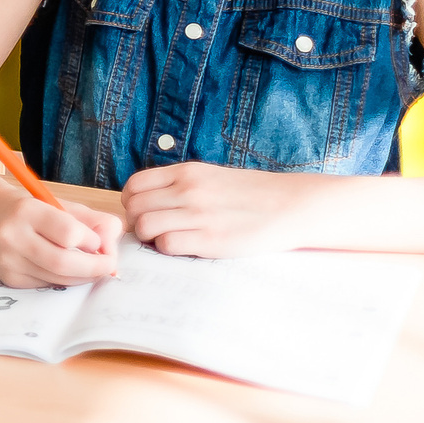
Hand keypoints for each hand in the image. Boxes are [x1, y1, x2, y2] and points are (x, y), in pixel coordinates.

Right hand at [0, 190, 123, 288]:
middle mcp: (12, 236)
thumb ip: (91, 220)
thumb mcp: (58, 204)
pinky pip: (47, 285)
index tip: (97, 241)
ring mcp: (7, 260)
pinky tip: (63, 269)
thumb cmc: (29, 209)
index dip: (91, 241)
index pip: (69, 233)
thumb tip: (113, 245)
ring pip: (58, 279)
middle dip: (95, 268)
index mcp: (27, 211)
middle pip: (64, 263)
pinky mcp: (8, 278)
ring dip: (82, 277)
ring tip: (90, 267)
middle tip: (110, 265)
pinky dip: (63, 280)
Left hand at [123, 161, 313, 256]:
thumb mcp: (211, 177)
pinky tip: (185, 247)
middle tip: (154, 231)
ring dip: (150, 238)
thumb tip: (149, 201)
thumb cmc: (251, 194)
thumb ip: (180, 185)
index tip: (144, 213)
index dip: (132, 203)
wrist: (291, 206)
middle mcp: (187, 190)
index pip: (134, 185)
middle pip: (134, 208)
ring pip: (144, 226)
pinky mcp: (210, 239)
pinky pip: (166, 245)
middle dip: (137, 222)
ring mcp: (198, 214)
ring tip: (168, 240)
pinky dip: (168, 249)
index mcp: (186, 173)